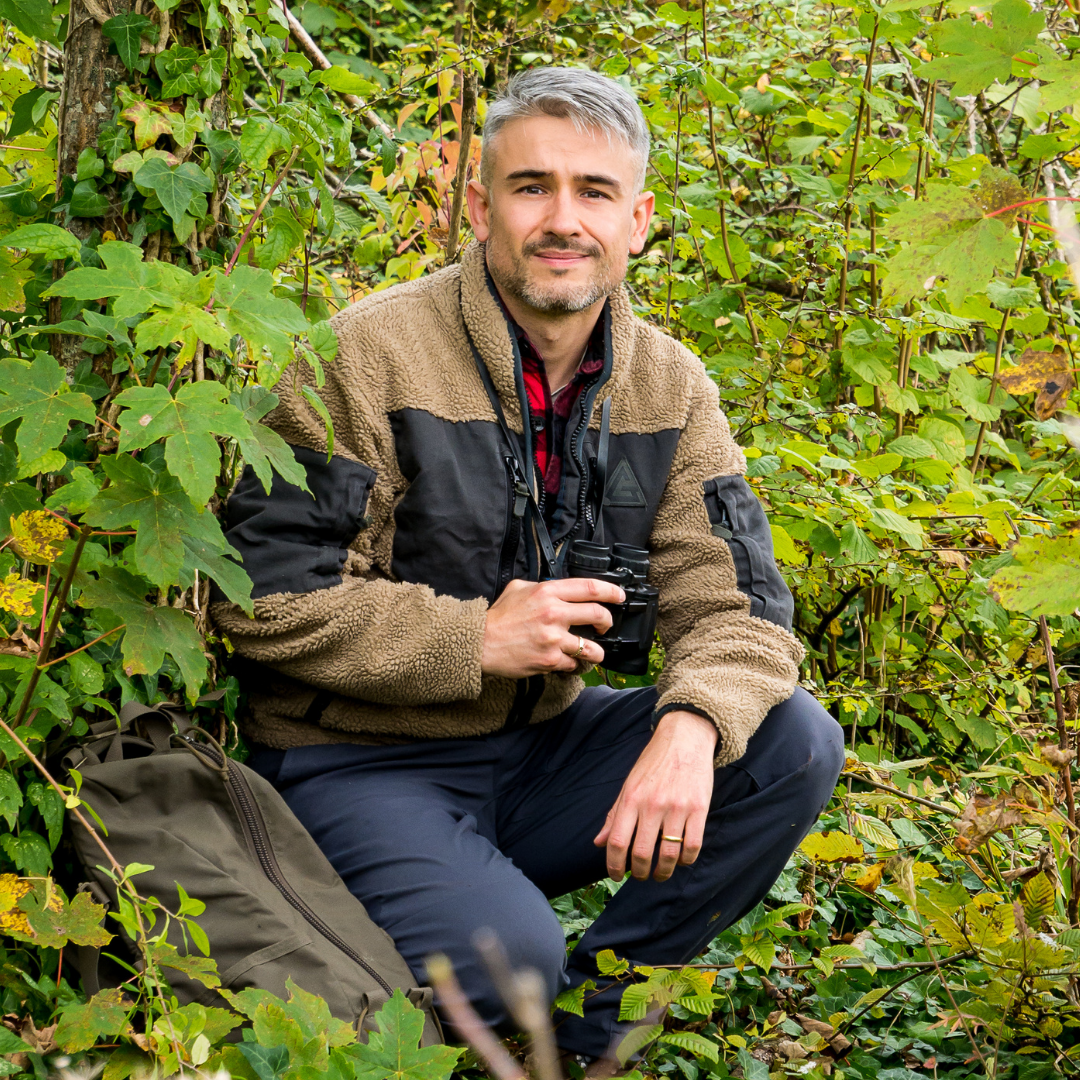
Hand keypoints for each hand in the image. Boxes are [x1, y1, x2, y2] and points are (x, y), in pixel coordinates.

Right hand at [481, 577, 625, 678]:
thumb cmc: (499, 617)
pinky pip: (574, 664)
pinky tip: (567, 661)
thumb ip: (542, 586)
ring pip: (592, 647)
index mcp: (548, 592)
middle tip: (604, 626)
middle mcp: (554, 613)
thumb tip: (559, 588)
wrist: (481, 643)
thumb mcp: (518, 588)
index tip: (619, 596)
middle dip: (607, 622)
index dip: (611, 591)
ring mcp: (553, 638)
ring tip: (593, 652)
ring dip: (596, 652)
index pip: (590, 588)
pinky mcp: (550, 659)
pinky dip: (573, 664)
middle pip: (599, 615)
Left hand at [594, 710, 716, 881]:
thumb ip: (614, 815)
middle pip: (641, 853)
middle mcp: (652, 804)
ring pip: (668, 855)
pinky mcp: (699, 808)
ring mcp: (677, 807)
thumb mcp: (629, 785)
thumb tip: (598, 843)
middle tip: (640, 876)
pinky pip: (692, 846)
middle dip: (639, 873)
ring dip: (663, 872)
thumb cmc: (653, 763)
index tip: (616, 876)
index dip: (614, 865)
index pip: (616, 841)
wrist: (684, 738)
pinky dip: (685, 860)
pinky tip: (681, 860)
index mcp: (631, 798)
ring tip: (660, 874)